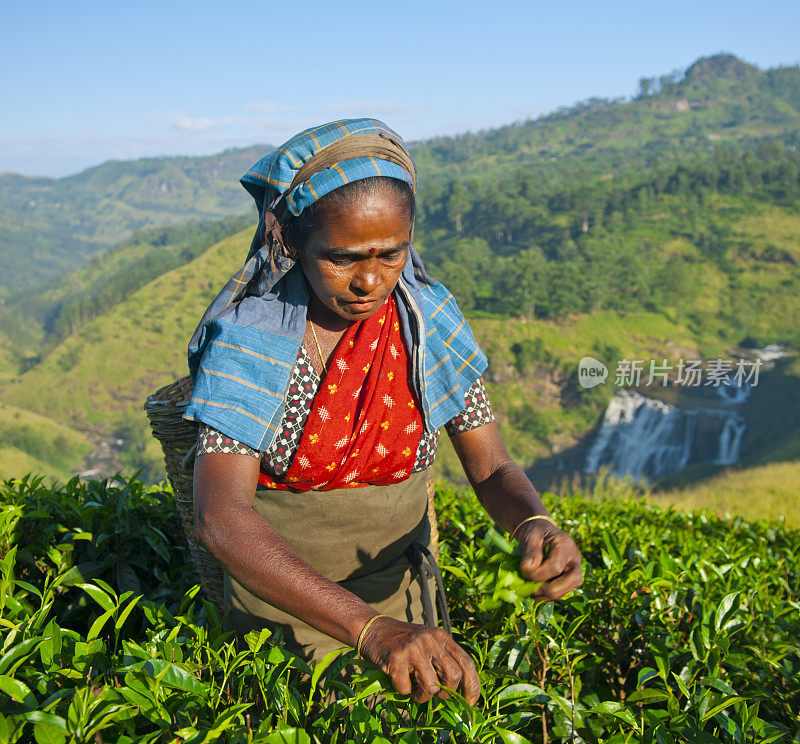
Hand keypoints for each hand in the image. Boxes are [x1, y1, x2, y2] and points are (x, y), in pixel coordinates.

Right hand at [359, 616, 480, 704]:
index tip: (470, 702)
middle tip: (437, 694)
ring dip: (423, 696)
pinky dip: (404, 691)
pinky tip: (398, 679)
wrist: (373, 629)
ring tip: (415, 691)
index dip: (472, 685)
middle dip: (447, 693)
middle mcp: (430, 639)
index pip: (466, 662)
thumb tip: (458, 693)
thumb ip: (442, 660)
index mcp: (441, 636)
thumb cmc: (403, 642)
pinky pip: (406, 689)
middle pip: (453, 675)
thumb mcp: (428, 643)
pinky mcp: (396, 658)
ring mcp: (413, 648)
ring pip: (431, 686)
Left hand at [517, 520, 582, 599]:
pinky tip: (534, 590)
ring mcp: (574, 570)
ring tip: (529, 588)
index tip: (523, 571)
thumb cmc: (535, 532)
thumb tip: (528, 568)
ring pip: (566, 591)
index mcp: (566, 544)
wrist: (540, 532)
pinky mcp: (569, 579)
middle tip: (528, 586)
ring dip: (545, 594)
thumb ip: (530, 550)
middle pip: (571, 581)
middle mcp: (575, 558)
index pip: (556, 567)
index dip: (538, 574)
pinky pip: (561, 593)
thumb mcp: (530, 536)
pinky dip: (546, 595)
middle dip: (546, 588)